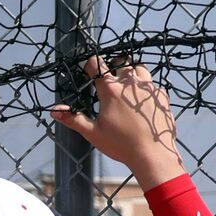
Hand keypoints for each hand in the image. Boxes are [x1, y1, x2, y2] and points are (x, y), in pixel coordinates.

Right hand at [51, 58, 182, 188]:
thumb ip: (74, 119)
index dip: (90, 65)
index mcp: (111, 90)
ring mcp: (148, 86)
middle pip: (120, 61)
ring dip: (131, 72)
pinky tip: (142, 102)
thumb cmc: (121, 145)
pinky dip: (145, 88)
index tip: (89, 73)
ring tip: (127, 87)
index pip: (97, 64)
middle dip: (113, 66)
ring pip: (138, 67)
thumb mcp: (93, 133)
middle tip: (110, 80)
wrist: (153, 154)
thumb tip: (55, 110)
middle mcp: (130, 83)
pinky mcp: (161, 93)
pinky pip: (152, 83)